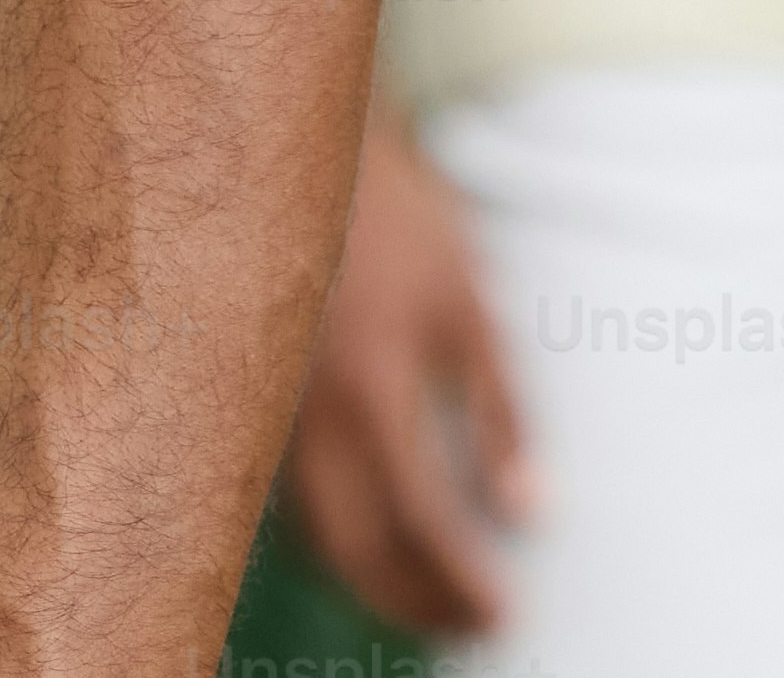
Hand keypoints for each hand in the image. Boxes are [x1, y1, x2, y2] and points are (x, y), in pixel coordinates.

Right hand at [281, 107, 524, 637]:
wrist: (300, 155)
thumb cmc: (398, 223)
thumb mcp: (468, 306)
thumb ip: (499, 413)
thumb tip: (529, 511)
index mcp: (371, 394)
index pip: (418, 524)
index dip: (459, 582)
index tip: (499, 616)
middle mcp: (308, 419)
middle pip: (355, 553)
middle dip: (411, 604)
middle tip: (464, 627)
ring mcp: (270, 415)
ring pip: (309, 536)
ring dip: (366, 581)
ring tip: (423, 598)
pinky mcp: (253, 405)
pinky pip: (283, 500)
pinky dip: (328, 539)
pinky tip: (365, 540)